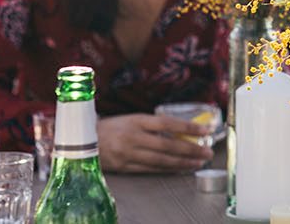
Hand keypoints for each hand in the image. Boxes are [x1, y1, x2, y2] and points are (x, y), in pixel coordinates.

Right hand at [98, 114, 213, 173]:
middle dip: (191, 149)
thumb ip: (154, 125)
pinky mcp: (124, 167)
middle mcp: (133, 137)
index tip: (206, 130)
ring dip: (183, 163)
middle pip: (168, 145)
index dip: (188, 128)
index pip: (168, 124)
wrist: (82, 140)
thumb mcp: (132, 119)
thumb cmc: (113, 127)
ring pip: (161, 161)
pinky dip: (167, 170)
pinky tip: (180, 169)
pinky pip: (150, 170)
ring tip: (198, 162)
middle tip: (207, 152)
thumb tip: (182, 132)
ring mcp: (128, 154)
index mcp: (136, 120)